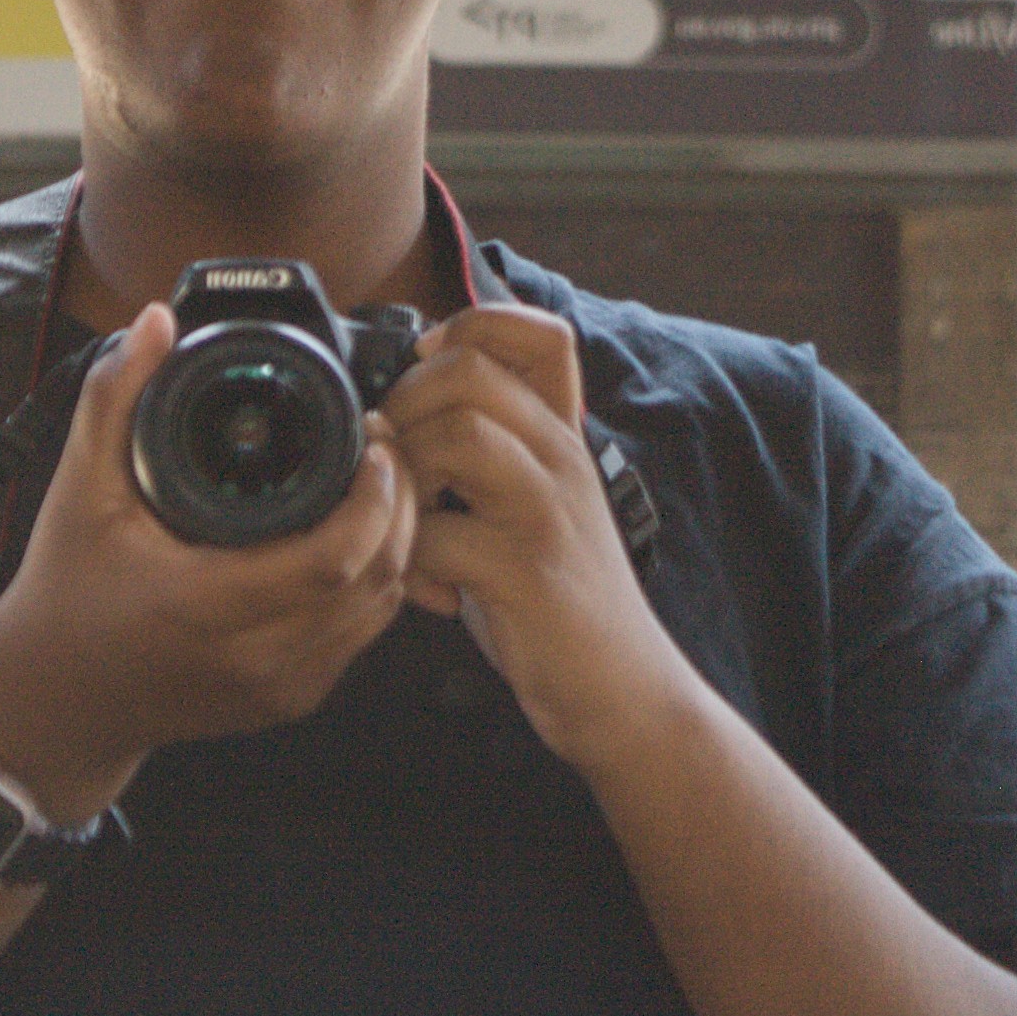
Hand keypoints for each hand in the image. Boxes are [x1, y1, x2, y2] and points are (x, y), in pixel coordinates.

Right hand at [0, 304, 419, 815]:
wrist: (56, 700)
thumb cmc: (65, 592)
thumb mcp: (79, 487)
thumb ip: (115, 398)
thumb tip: (154, 321)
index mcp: (203, 604)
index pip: (333, 560)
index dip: (374, 495)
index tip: (372, 437)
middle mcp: (251, 657)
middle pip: (375, 582)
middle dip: (399, 506)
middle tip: (384, 446)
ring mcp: (277, 688)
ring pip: (379, 612)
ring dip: (396, 543)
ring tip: (381, 482)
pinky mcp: (289, 700)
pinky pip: (360, 637)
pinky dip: (375, 582)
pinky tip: (360, 536)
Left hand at [377, 305, 681, 769]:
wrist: (624, 689)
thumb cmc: (557, 591)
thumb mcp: (535, 501)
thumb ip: (490, 449)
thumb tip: (393, 410)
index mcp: (562, 434)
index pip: (539, 332)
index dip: (471, 326)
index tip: (429, 372)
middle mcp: (561, 458)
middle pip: (467, 370)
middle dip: (405, 407)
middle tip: (399, 465)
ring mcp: (546, 511)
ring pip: (452, 436)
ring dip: (402, 479)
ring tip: (408, 526)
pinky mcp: (526, 571)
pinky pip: (435, 535)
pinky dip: (409, 564)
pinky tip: (429, 592)